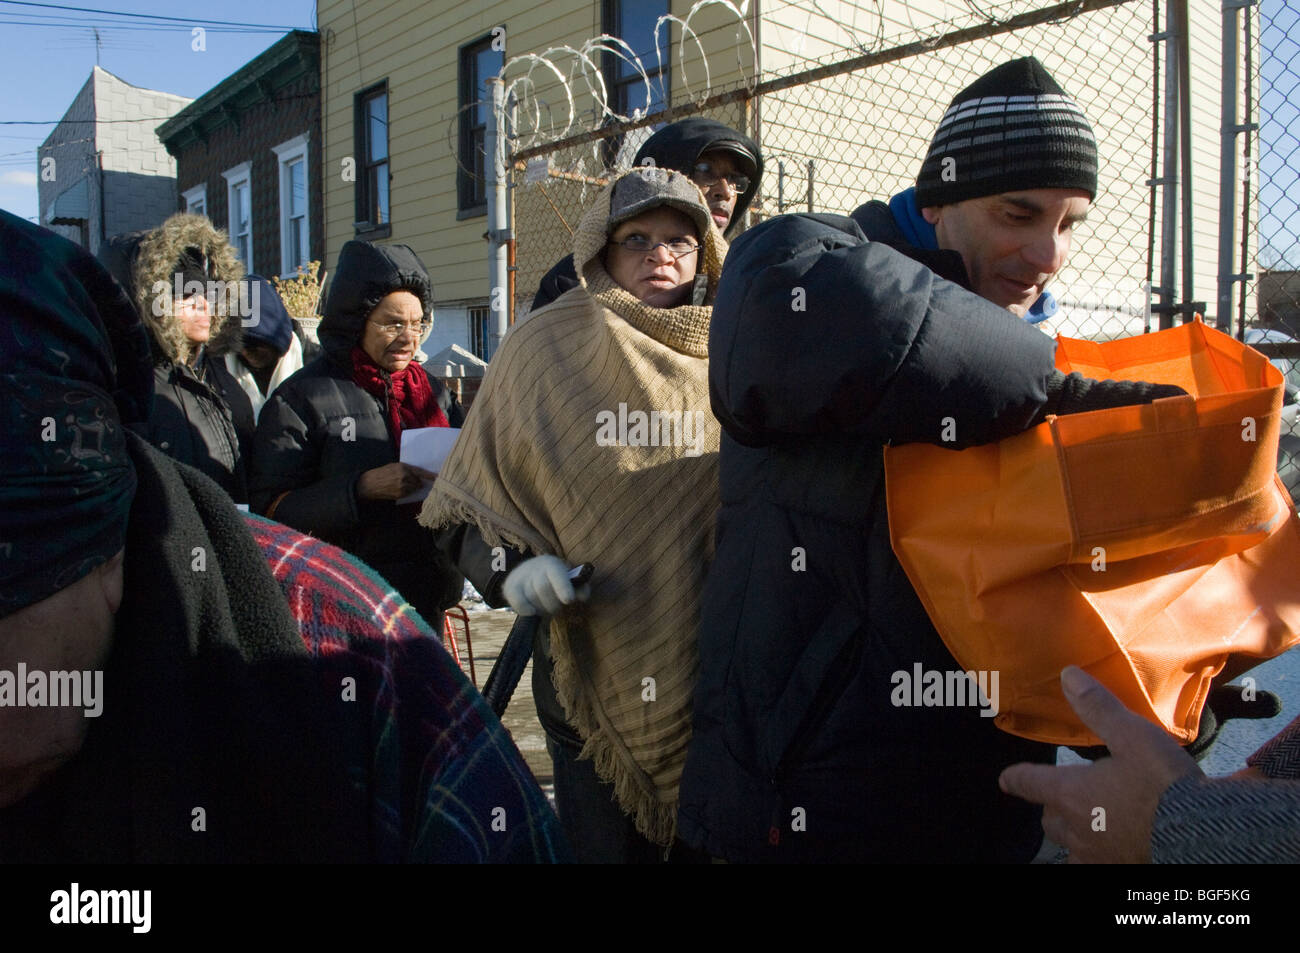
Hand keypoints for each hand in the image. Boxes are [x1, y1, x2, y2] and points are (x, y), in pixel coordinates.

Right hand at [356, 463, 436, 501]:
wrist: (370, 484)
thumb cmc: (382, 473)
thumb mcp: (394, 466)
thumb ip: (406, 469)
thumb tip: (417, 474)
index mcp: (403, 468)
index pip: (420, 472)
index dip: (430, 475)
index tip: (438, 477)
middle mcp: (405, 477)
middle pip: (418, 481)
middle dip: (418, 482)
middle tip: (413, 481)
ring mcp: (403, 487)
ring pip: (415, 488)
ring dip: (413, 487)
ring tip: (403, 484)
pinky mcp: (401, 495)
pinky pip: (409, 493)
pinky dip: (408, 491)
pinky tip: (400, 489)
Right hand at [501, 555, 589, 615]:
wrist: (530, 572)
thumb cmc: (554, 581)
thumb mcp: (568, 581)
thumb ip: (580, 588)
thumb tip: (583, 596)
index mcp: (552, 564)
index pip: (557, 574)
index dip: (563, 587)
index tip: (568, 600)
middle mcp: (535, 567)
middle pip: (543, 588)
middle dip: (552, 604)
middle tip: (556, 608)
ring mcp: (521, 576)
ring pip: (531, 596)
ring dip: (541, 608)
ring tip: (545, 609)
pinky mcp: (510, 587)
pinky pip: (516, 601)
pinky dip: (524, 609)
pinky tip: (532, 612)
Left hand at [998, 666, 1201, 862]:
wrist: (1202, 836)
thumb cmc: (1163, 783)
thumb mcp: (1132, 736)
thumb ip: (1098, 708)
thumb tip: (1067, 675)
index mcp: (1071, 793)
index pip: (1030, 783)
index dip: (1017, 778)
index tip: (1006, 779)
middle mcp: (1077, 828)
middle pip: (1051, 820)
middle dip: (1053, 807)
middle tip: (1062, 798)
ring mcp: (1099, 856)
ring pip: (1071, 847)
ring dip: (1074, 834)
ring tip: (1086, 826)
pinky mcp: (1122, 871)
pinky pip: (1097, 865)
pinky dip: (1098, 857)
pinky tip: (1112, 851)